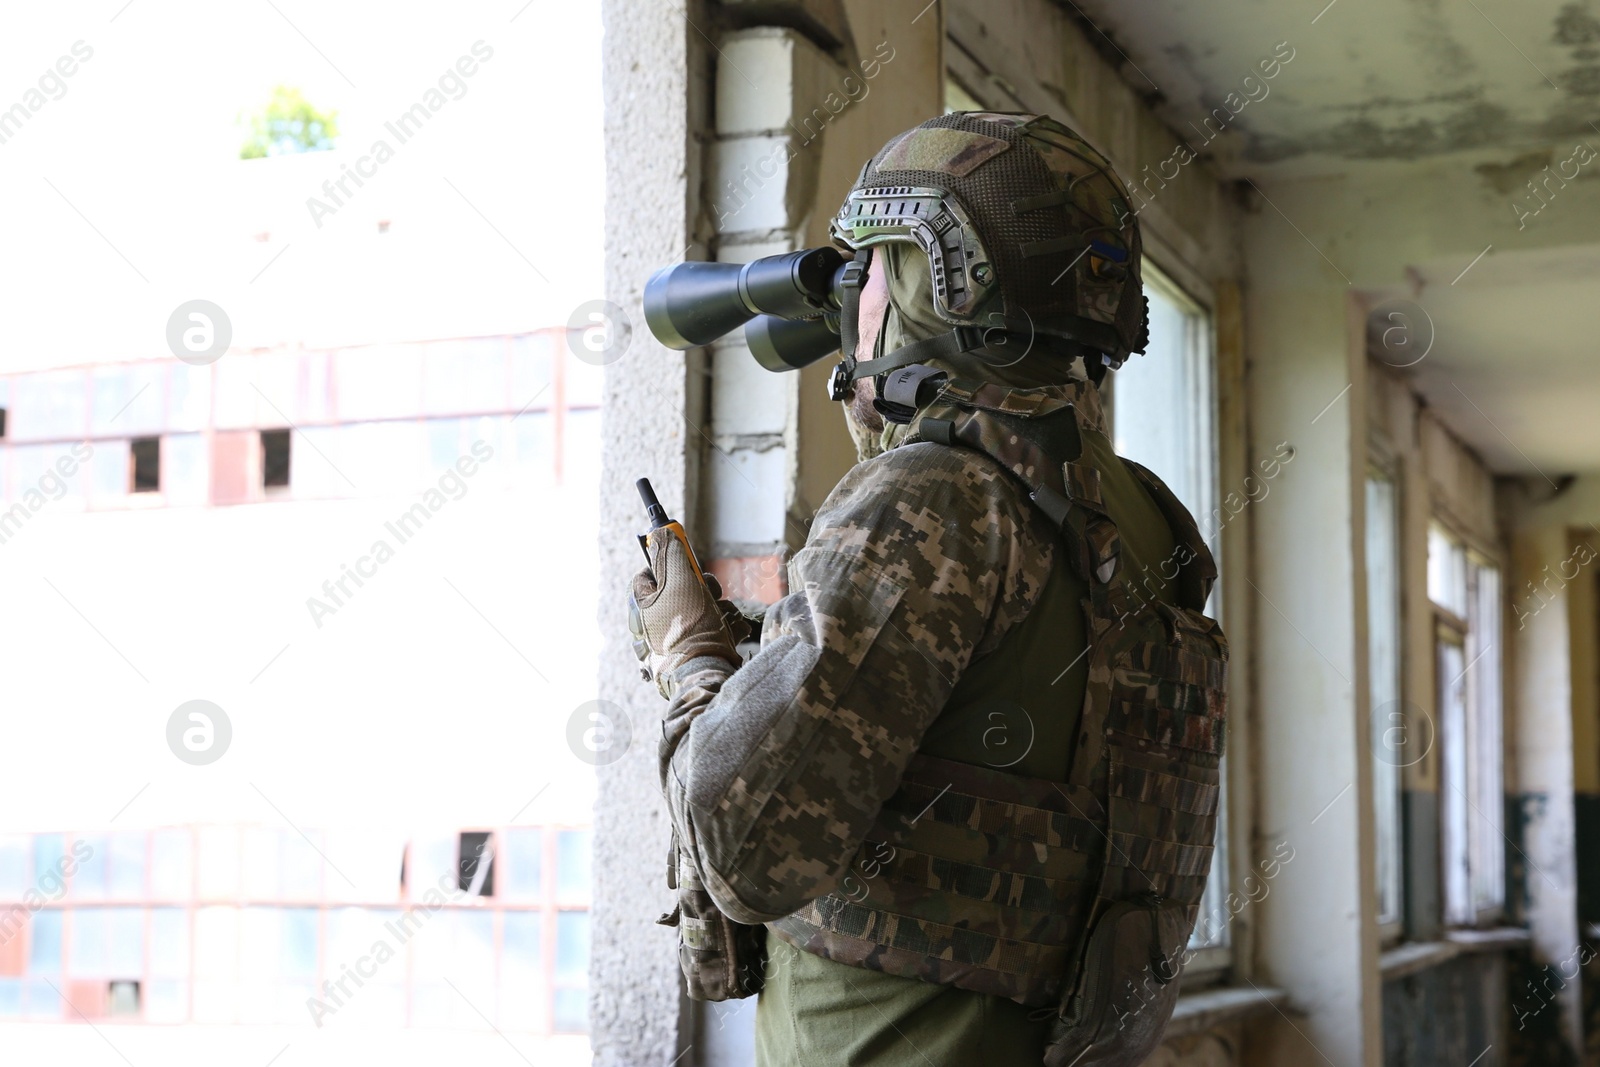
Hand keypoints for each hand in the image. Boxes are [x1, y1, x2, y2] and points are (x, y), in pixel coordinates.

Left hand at [628, 529, 739, 697]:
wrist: (704, 674)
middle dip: (702, 586)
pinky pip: (709, 630)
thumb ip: (671, 553)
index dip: (668, 562)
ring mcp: (673, 641)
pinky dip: (724, 626)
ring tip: (725, 615)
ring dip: (719, 606)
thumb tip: (661, 533)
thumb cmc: (688, 626)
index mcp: (640, 607)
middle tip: (712, 589)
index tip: (686, 560)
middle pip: (678, 591)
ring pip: (698, 609)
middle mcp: (652, 624)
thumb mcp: (678, 580)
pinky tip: (731, 631)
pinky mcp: (693, 653)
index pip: (647, 574)